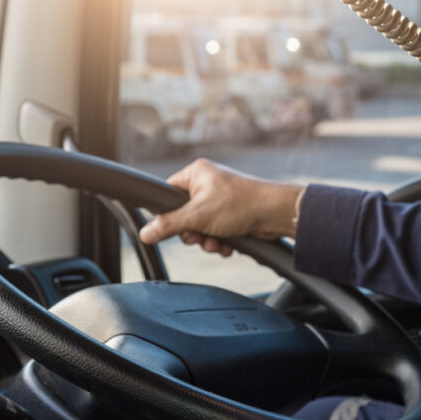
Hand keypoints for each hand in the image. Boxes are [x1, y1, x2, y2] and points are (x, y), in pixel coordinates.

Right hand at [138, 159, 303, 256]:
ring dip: (206, 239)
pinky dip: (219, 240)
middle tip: (200, 236)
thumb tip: (145, 233)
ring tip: (217, 242)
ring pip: (199, 226)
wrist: (275, 214)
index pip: (167, 193)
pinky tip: (227, 245)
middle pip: (183, 215)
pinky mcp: (231, 214)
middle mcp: (207, 184)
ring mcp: (219, 199)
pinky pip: (214, 230)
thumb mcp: (198, 216)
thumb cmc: (240, 204)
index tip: (175, 227)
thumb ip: (169, 225)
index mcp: (196, 174)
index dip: (168, 214)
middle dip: (192, 233)